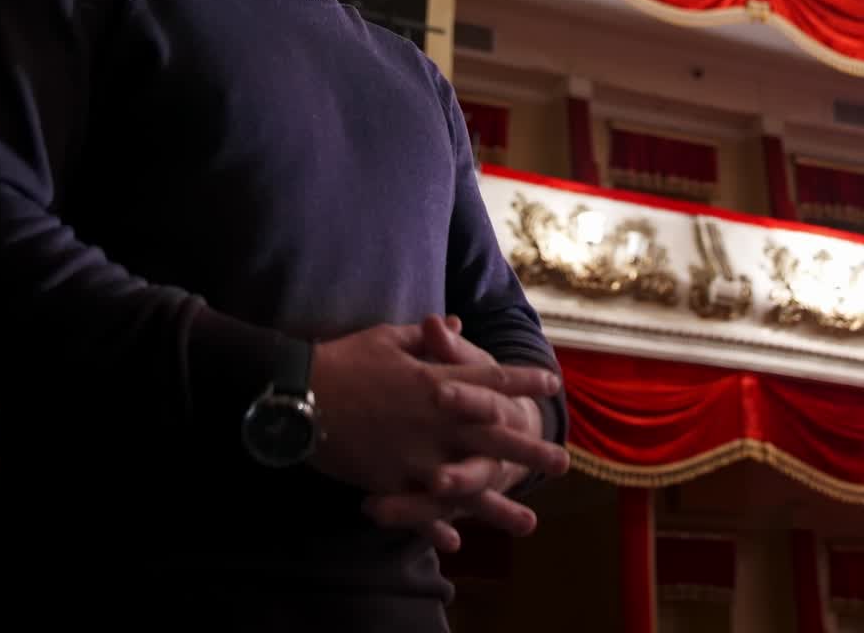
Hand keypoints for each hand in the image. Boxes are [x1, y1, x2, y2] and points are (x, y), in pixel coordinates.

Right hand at [308, 320, 564, 518]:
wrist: (300, 395)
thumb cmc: (344, 359)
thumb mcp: (387, 337)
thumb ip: (427, 338)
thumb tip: (453, 323)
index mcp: (436, 380)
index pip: (490, 380)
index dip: (523, 382)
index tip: (552, 384)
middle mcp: (435, 420)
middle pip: (492, 437)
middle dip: (529, 449)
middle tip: (563, 462)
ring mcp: (414, 455)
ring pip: (465, 484)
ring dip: (498, 504)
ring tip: (530, 522)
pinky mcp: (389, 480)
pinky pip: (420, 508)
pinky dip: (436, 524)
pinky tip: (456, 540)